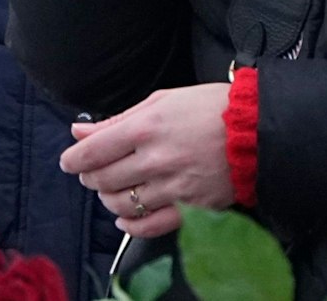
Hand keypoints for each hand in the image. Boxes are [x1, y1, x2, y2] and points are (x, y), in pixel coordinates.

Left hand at [60, 83, 235, 238]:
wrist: (256, 130)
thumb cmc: (209, 108)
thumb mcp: (160, 100)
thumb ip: (117, 120)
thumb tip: (80, 132)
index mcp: (145, 128)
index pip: (92, 151)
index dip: (73, 159)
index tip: (69, 161)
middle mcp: (156, 159)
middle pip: (102, 180)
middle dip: (89, 177)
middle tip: (92, 172)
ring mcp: (173, 187)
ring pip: (121, 204)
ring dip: (108, 198)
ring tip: (113, 189)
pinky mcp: (191, 208)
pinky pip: (149, 226)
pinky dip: (130, 226)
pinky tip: (126, 218)